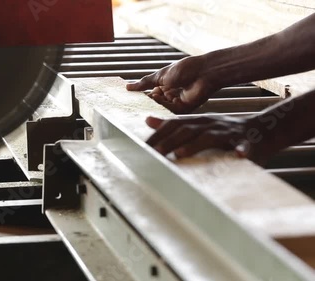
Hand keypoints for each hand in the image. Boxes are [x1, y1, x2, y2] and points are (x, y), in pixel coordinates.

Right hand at [126, 56, 217, 113]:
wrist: (205, 71)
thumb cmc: (186, 69)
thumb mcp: (160, 75)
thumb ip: (145, 83)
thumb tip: (128, 86)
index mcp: (165, 86)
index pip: (149, 94)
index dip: (141, 96)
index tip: (130, 97)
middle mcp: (170, 95)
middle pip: (154, 102)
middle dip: (147, 101)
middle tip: (136, 100)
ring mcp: (177, 102)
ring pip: (161, 106)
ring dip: (155, 101)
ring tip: (152, 94)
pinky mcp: (184, 108)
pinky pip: (170, 110)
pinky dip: (163, 104)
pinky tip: (160, 97)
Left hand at [146, 115, 272, 163]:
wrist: (260, 130)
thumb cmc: (223, 131)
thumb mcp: (196, 125)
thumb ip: (172, 124)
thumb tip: (147, 119)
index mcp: (197, 122)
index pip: (173, 126)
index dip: (157, 135)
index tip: (142, 148)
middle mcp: (209, 124)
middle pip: (186, 131)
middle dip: (169, 142)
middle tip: (154, 154)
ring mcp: (227, 132)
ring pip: (209, 137)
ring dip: (195, 145)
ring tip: (180, 154)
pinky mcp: (245, 142)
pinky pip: (243, 146)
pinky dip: (240, 150)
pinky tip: (237, 156)